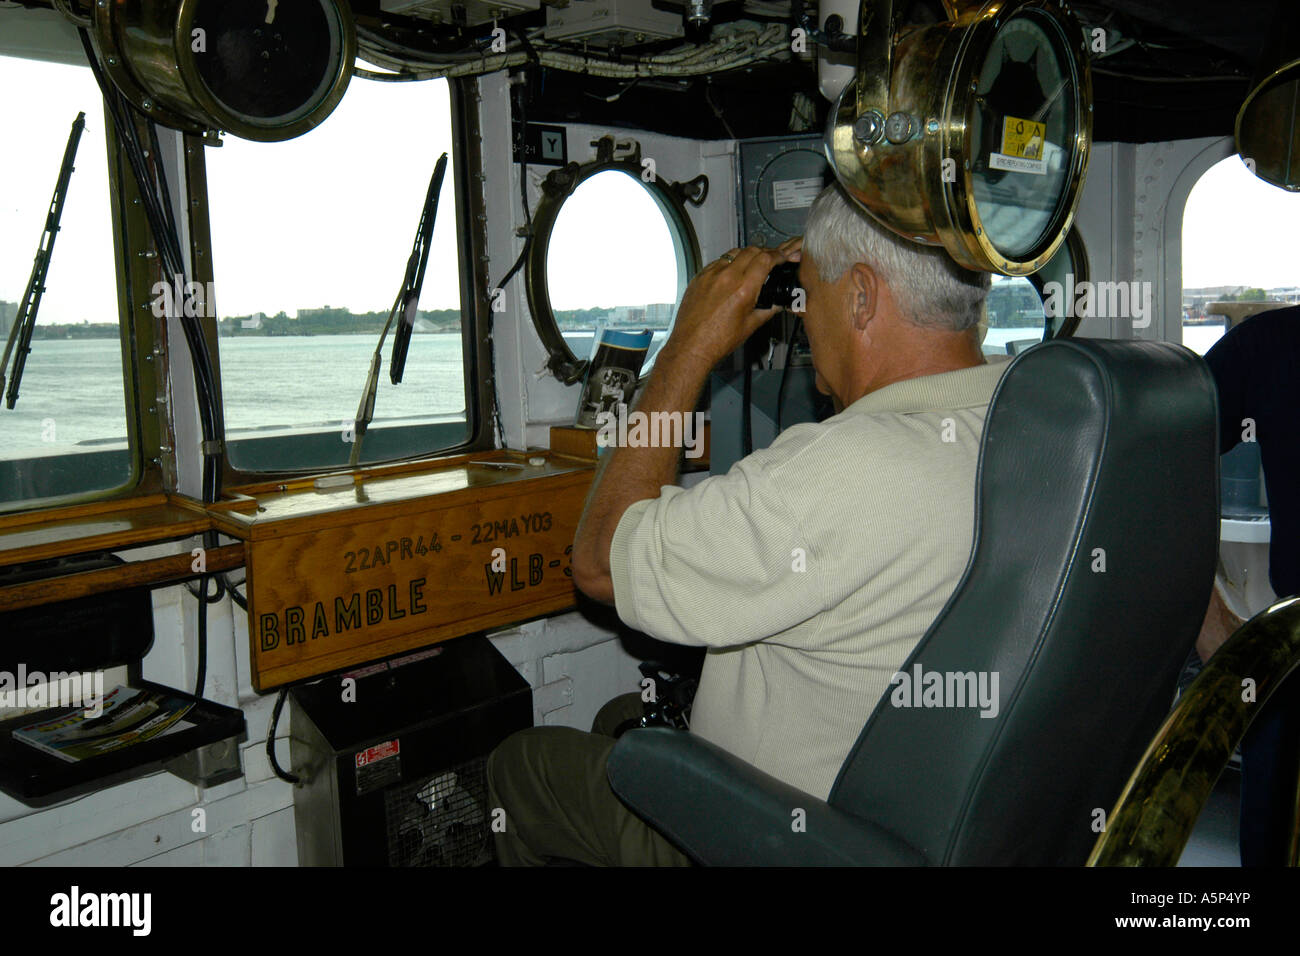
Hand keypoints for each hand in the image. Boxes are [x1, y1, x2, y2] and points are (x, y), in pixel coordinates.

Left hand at [660, 238, 801, 370]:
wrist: (691, 346)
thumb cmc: (716, 340)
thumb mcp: (751, 325)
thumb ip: (768, 310)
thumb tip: (776, 304)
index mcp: (743, 288)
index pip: (765, 259)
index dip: (777, 255)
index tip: (781, 257)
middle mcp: (726, 277)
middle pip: (751, 251)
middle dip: (764, 253)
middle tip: (769, 260)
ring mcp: (710, 275)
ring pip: (733, 253)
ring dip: (745, 255)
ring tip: (750, 266)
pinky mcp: (699, 277)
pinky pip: (717, 262)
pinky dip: (728, 264)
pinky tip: (730, 275)